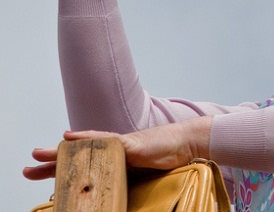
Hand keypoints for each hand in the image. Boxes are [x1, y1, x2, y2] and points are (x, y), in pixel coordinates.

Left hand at [23, 117, 212, 180]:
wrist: (186, 143)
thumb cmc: (166, 157)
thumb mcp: (141, 171)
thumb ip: (124, 176)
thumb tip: (109, 193)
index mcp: (113, 159)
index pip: (84, 165)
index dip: (62, 169)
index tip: (41, 173)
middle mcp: (113, 150)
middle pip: (78, 155)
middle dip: (53, 160)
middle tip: (30, 164)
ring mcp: (121, 145)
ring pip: (85, 146)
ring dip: (62, 150)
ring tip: (40, 153)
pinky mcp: (131, 143)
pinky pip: (106, 141)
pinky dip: (87, 138)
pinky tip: (72, 137)